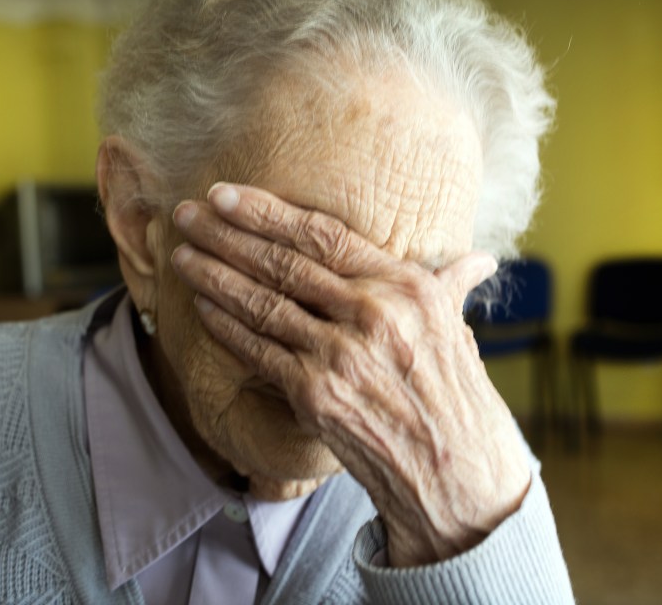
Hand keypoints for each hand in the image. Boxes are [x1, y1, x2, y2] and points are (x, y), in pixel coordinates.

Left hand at [171, 182, 530, 566]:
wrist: (453, 467)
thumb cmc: (454, 394)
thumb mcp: (456, 328)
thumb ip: (452, 285)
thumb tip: (479, 260)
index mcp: (405, 286)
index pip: (324, 233)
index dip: (268, 212)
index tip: (227, 194)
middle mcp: (372, 312)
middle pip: (283, 262)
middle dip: (225, 235)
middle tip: (186, 215)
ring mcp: (341, 354)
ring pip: (262, 304)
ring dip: (214, 276)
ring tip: (181, 256)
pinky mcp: (316, 393)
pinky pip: (260, 351)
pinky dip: (227, 327)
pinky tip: (202, 308)